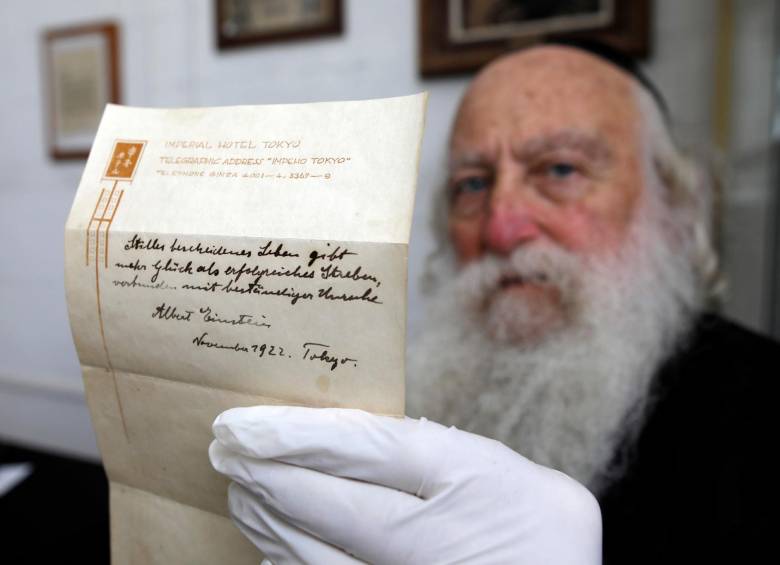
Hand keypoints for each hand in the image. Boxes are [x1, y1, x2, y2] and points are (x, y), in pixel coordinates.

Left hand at [209, 406, 600, 564]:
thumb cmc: (540, 524)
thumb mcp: (497, 463)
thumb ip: (428, 447)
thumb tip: (341, 441)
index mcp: (463, 475)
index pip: (360, 447)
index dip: (293, 434)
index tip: (243, 423)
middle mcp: (431, 536)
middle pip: (327, 503)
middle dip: (266, 474)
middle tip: (223, 449)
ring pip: (316, 554)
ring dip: (267, 519)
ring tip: (235, 489)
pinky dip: (291, 562)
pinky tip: (270, 542)